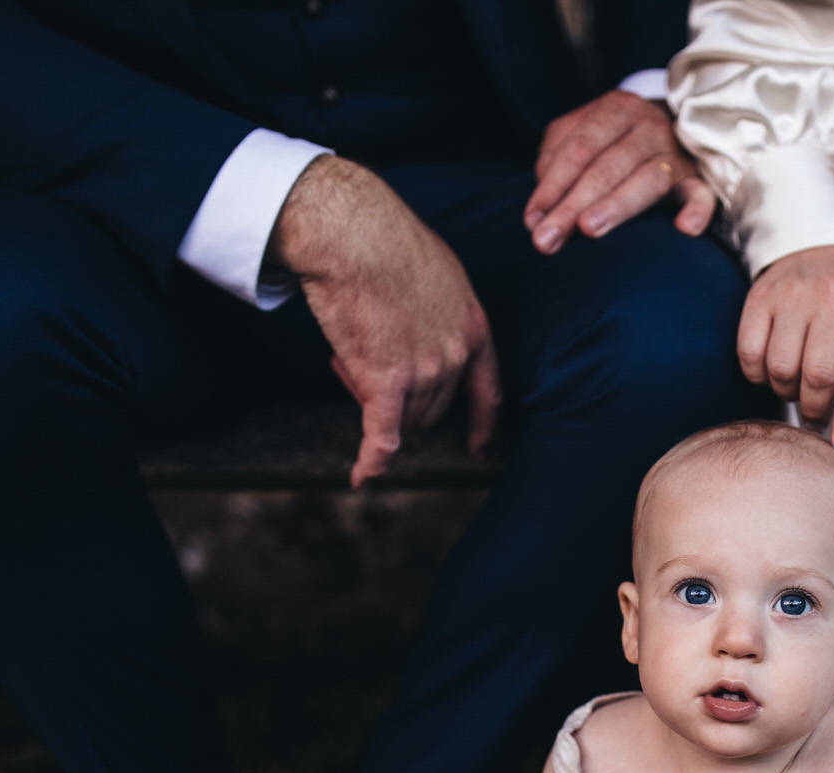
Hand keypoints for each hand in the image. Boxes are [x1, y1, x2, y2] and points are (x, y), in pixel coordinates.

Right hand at [267, 155, 501, 486]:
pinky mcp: (386, 379)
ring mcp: (424, 370)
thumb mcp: (439, 274)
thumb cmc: (386, 241)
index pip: (488, 391)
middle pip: (431, 408)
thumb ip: (443, 311)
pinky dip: (371, 458)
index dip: (484, 423)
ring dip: (369, 396)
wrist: (353, 233)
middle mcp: (456, 354)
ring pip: (400, 414)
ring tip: (345, 352)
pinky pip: (381, 434)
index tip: (481, 444)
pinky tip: (361, 478)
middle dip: (399, 395)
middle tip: (361, 359)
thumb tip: (429, 327)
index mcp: (474, 327)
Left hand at [523, 90, 716, 252]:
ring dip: (617, 206)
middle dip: (572, 205)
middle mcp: (650, 126)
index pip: (578, 150)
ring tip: (589, 229)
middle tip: (547, 239)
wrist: (669, 119)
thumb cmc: (612, 136)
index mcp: (616, 110)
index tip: (531, 220)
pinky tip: (685, 230)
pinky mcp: (698, 178)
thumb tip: (544, 203)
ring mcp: (676, 152)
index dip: (552, 186)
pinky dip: (698, 211)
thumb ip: (556, 157)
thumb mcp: (579, 131)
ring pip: (647, 180)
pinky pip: (702, 195)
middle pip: (606, 168)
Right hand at [739, 244, 833, 449]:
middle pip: (819, 375)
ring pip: (782, 368)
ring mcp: (792, 297)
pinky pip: (750, 355)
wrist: (821, 246)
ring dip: (788, 393)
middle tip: (819, 419)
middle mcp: (832, 299)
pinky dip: (759, 376)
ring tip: (799, 390)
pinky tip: (774, 371)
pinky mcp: (760, 298)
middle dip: (817, 410)